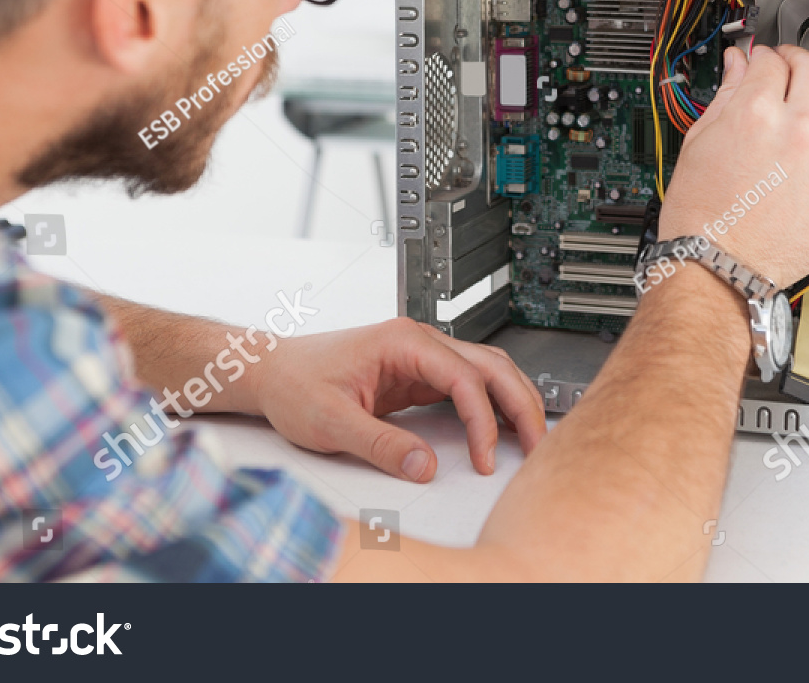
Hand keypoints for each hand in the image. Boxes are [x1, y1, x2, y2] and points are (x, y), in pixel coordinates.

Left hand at [247, 318, 546, 481]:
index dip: (481, 421)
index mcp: (402, 341)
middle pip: (490, 366)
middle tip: (537, 445)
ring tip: (530, 438)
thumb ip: (379, 444)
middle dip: (519, 405)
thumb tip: (423, 466)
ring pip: (486, 371)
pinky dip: (490, 406)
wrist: (271, 372)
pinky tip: (500, 430)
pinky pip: (467, 385)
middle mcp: (418, 341)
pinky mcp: (418, 374)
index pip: (463, 377)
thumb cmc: (294, 384)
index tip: (484, 459)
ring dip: (511, 402)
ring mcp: (421, 355)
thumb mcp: (331, 421)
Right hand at [658, 44, 808, 289]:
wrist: (718, 266)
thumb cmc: (702, 217)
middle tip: (791, 67)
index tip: (763, 63)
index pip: (770, 61)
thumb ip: (726, 97)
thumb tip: (738, 66)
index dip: (762, 56)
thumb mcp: (699, 144)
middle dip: (798, 60)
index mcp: (755, 113)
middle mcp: (798, 131)